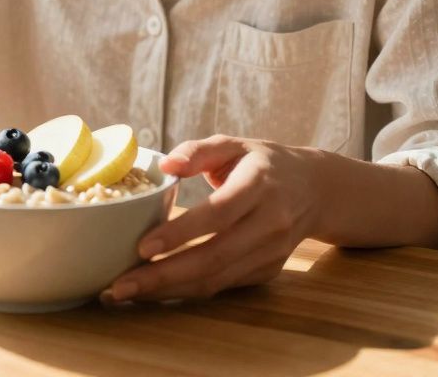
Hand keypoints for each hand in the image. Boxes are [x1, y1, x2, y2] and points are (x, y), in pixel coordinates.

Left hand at [102, 135, 326, 302]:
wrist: (316, 190)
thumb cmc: (262, 163)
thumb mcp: (233, 144)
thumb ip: (198, 150)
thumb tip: (165, 164)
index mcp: (259, 186)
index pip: (217, 214)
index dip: (180, 234)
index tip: (142, 247)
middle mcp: (269, 223)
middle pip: (213, 257)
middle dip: (163, 276)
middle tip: (120, 286)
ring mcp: (271, 252)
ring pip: (216, 279)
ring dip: (169, 290)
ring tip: (127, 292)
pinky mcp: (268, 271)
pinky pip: (223, 286)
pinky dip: (187, 291)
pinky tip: (155, 291)